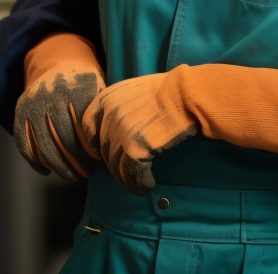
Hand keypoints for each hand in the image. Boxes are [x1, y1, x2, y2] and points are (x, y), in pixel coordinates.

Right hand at [13, 32, 104, 180]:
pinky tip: (46, 171)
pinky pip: (24, 141)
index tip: (98, 164)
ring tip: (71, 175)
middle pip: (63, 139)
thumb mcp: (100, 88)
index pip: (83, 129)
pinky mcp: (20, 109)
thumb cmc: (87, 83)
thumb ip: (103, 113)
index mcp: (77, 87)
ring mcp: (34, 101)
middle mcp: (53, 93)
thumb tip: (112, 150)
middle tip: (86, 174)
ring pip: (43, 143)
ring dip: (57, 166)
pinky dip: (34, 160)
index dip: (90, 151)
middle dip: (76, 162)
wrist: (59, 60)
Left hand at [82, 64, 277, 195]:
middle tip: (126, 172)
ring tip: (139, 183)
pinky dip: (139, 184)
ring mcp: (120, 132)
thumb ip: (119, 106)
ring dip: (127, 179)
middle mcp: (108, 114)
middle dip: (112, 164)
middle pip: (102, 150)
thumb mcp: (136, 90)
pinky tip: (148, 185)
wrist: (191, 95)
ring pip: (115, 166)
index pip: (86, 127)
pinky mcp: (134, 149)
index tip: (105, 155)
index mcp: (107, 98)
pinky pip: (131, 174)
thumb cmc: (171, 92)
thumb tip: (112, 127)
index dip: (95, 144)